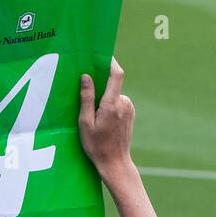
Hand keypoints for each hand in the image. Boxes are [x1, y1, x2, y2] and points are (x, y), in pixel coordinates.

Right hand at [79, 58, 133, 177]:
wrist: (115, 163)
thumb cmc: (97, 145)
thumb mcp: (85, 122)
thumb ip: (86, 98)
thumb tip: (86, 76)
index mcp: (112, 104)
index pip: (116, 75)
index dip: (111, 61)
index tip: (102, 54)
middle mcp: (124, 103)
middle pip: (111, 84)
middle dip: (99, 86)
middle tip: (85, 96)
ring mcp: (129, 108)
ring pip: (113, 94)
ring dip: (103, 98)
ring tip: (92, 115)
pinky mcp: (130, 113)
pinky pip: (117, 102)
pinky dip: (108, 105)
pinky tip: (101, 120)